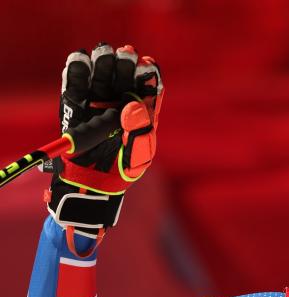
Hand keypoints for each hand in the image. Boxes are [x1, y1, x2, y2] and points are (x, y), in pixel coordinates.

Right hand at [48, 42, 162, 253]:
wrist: (94, 187)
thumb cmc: (123, 173)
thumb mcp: (139, 156)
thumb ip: (141, 132)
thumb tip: (133, 105)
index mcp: (143, 115)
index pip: (148, 88)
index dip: (149, 74)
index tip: (147, 65)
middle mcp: (120, 105)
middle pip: (125, 77)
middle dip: (126, 63)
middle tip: (127, 53)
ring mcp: (98, 105)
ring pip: (101, 76)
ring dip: (103, 61)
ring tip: (105, 53)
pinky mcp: (75, 108)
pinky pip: (75, 85)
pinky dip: (76, 70)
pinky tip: (81, 59)